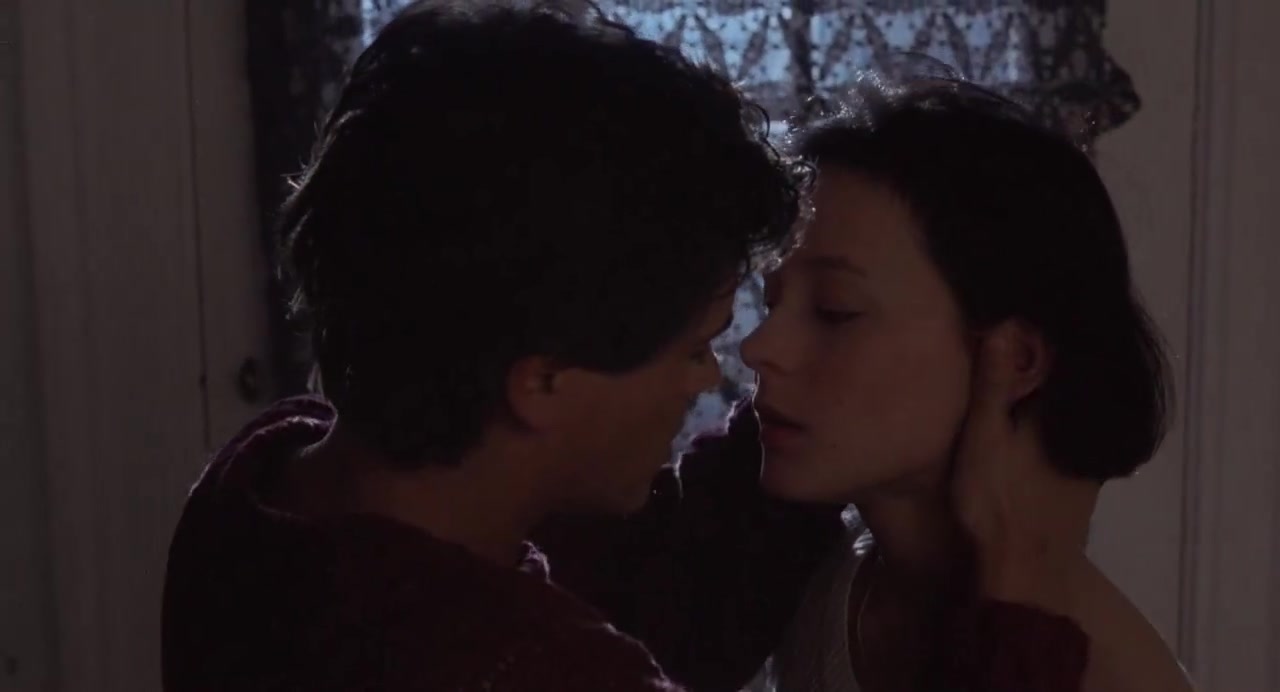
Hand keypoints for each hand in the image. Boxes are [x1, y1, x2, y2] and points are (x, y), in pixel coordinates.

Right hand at [951, 332, 1099, 598]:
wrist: (1026, 574)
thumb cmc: (998, 502)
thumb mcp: (984, 437)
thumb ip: (994, 384)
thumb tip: (1006, 321)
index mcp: (1063, 413)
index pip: (1058, 358)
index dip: (1035, 337)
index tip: (1011, 321)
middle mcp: (1087, 431)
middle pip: (1068, 386)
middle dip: (1043, 366)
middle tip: (1008, 344)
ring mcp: (1090, 460)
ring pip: (1071, 416)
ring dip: (1049, 398)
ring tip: (1016, 381)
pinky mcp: (1085, 484)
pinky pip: (1072, 439)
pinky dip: (1054, 425)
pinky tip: (1031, 429)